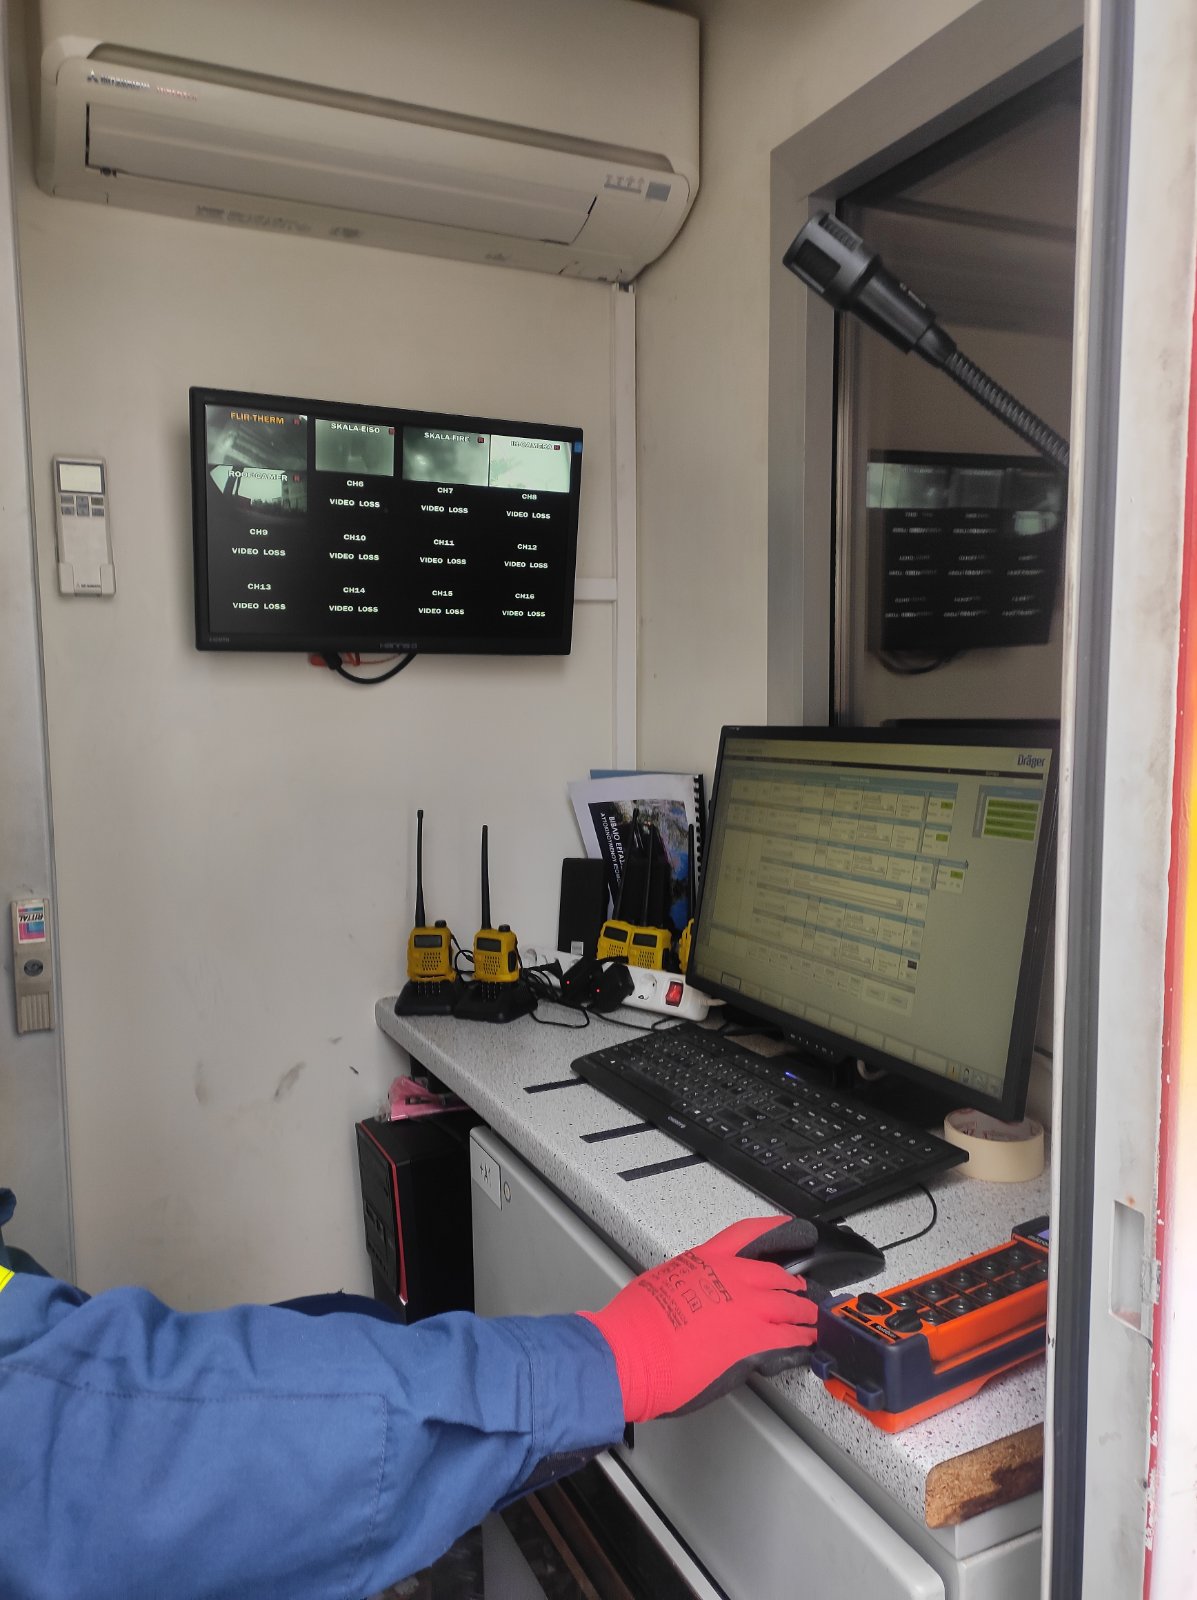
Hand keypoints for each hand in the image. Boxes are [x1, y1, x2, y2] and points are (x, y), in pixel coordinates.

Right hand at [578, 1216, 819, 1421]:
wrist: (631, 1351)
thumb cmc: (634, 1323)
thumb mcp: (661, 1282)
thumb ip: (687, 1281)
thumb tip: (693, 1294)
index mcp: (707, 1259)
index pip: (749, 1234)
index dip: (777, 1229)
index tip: (792, 1226)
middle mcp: (733, 1277)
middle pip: (777, 1276)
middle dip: (792, 1286)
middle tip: (802, 1293)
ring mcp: (748, 1309)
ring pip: (790, 1307)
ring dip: (804, 1315)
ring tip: (811, 1322)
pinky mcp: (755, 1342)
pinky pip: (791, 1340)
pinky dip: (802, 1343)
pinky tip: (807, 1347)